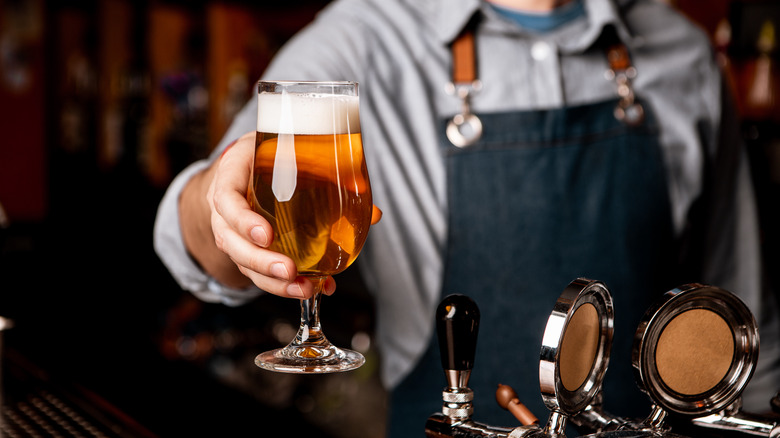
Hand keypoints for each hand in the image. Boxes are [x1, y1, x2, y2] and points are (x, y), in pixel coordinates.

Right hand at [204, 132, 334, 298]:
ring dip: (273, 282)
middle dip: (261, 261)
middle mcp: (225, 209)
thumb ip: (329, 174)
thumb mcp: (291, 152)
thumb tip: (374, 213)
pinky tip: (310, 289)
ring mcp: (232, 233)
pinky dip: (283, 285)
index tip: (265, 234)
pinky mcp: (246, 250)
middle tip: (289, 270)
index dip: (242, 219)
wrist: (243, 168)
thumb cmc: (270, 157)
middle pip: (232, 241)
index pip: (226, 199)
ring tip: (304, 289)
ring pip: (243, 263)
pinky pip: (258, 272)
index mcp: (232, 175)